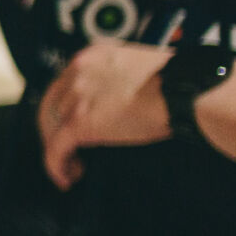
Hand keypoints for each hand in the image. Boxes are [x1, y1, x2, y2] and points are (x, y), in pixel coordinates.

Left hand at [38, 40, 171, 187]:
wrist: (184, 90)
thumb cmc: (177, 82)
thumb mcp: (138, 67)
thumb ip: (119, 78)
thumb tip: (119, 101)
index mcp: (91, 57)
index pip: (63, 85)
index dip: (63, 108)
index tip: (70, 126)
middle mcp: (77, 73)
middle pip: (51, 106)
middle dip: (55, 131)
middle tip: (68, 151)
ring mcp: (76, 97)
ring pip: (51, 128)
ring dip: (58, 150)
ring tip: (72, 168)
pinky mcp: (79, 122)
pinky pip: (56, 148)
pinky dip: (56, 166)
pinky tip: (65, 179)